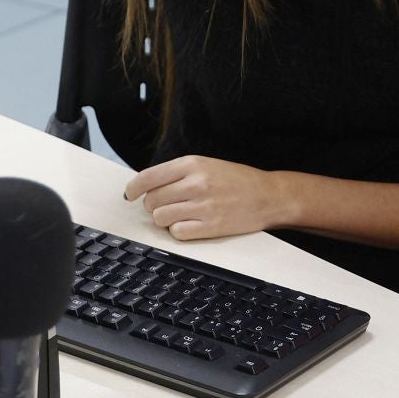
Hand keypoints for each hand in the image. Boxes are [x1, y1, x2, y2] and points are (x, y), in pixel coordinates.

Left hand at [124, 155, 291, 241]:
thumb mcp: (207, 165)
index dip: (134, 188)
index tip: (130, 194)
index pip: (148, 177)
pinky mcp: (211, 226)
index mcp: (192, 164)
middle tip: (164, 206)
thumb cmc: (236, 180)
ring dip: (165, 220)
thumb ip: (178, 172)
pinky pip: (177, 233)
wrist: (268, 196)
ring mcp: (203, 206)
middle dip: (153, 206)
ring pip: (161, 218)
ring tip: (179, 215)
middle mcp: (196, 183)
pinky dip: (178, 231)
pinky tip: (189, 225)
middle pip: (152, 200)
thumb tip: (147, 185)